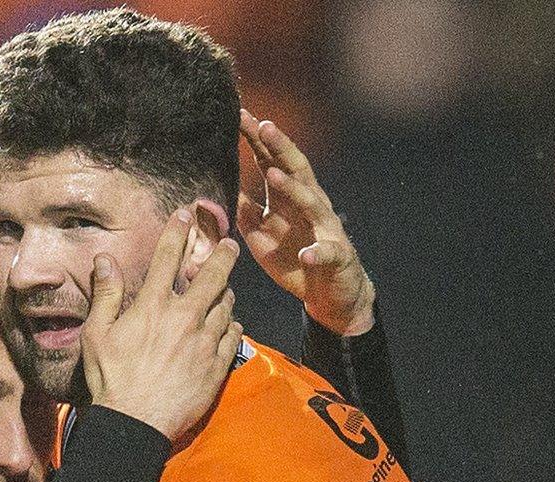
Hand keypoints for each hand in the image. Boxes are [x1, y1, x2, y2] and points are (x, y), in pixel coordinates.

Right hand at [81, 209, 242, 441]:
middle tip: (230, 244)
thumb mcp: (97, 335)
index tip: (185, 213)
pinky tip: (227, 324)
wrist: (136, 423)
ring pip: (227, 303)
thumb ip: (105, 294)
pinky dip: (232, 324)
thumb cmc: (111, 380)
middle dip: (223, 254)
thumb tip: (103, 259)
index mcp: (153, 306)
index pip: (167, 257)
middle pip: (214, 274)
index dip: (177, 231)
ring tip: (225, 288)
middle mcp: (184, 317)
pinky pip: (234, 334)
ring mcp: (205, 340)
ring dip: (226, 292)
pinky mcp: (217, 363)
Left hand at [237, 109, 374, 336]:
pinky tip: (307, 253)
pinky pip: (326, 253)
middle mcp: (310, 206)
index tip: (239, 115)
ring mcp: (326, 229)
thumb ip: (244, 211)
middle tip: (262, 125)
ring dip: (293, 189)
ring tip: (273, 175)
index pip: (272, 162)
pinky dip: (317, 253)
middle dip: (279, 147)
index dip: (257, 140)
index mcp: (289, 199)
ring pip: (312, 204)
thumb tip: (218, 190)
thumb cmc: (294, 257)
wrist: (331, 292)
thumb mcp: (261, 233)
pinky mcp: (335, 257)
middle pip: (295, 170)